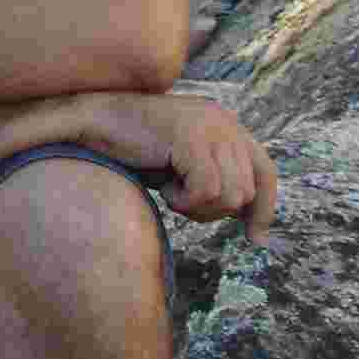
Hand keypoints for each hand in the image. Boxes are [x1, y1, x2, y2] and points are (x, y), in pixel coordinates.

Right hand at [69, 92, 276, 243]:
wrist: (93, 121)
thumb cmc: (133, 149)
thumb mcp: (184, 165)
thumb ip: (218, 180)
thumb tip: (257, 231)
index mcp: (225, 123)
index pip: (265, 171)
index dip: (264, 208)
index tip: (256, 239)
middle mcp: (224, 120)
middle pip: (246, 192)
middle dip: (212, 210)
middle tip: (179, 198)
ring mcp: (211, 126)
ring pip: (230, 195)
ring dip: (197, 206)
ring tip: (170, 188)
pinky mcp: (192, 136)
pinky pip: (208, 190)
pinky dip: (184, 201)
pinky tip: (163, 187)